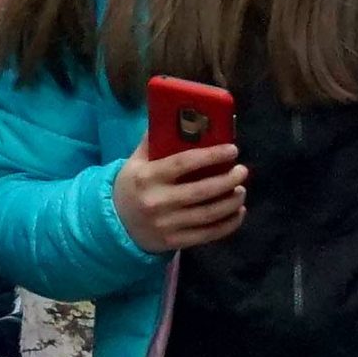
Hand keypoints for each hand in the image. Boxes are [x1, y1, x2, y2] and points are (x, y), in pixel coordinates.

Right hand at [113, 139, 246, 253]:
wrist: (115, 224)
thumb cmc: (132, 186)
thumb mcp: (136, 161)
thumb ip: (155, 140)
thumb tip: (177, 114)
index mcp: (148, 177)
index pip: (184, 163)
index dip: (211, 156)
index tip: (232, 149)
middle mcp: (157, 202)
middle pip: (201, 191)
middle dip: (227, 180)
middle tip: (242, 170)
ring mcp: (167, 225)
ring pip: (208, 215)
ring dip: (231, 202)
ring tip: (241, 190)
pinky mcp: (174, 242)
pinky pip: (207, 235)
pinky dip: (228, 224)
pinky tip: (238, 212)